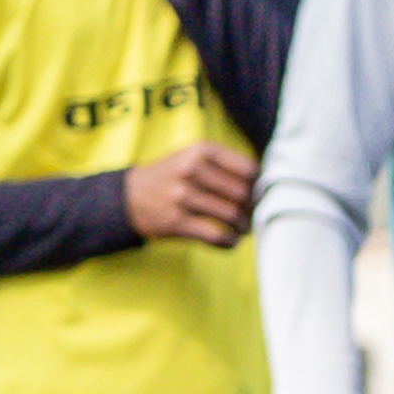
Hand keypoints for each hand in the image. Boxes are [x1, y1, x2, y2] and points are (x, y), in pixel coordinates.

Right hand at [122, 140, 255, 249]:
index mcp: (201, 151)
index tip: (259, 195)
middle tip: (252, 215)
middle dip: (253, 209)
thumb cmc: (171, 175)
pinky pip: (215, 236)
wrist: (130, 196)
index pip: (248, 169)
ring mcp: (183, 197)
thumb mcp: (192, 156)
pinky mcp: (177, 222)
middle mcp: (192, 171)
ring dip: (243, 227)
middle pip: (242, 194)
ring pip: (231, 216)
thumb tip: (264, 184)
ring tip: (243, 229)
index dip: (259, 186)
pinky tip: (231, 241)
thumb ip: (224, 164)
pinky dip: (229, 242)